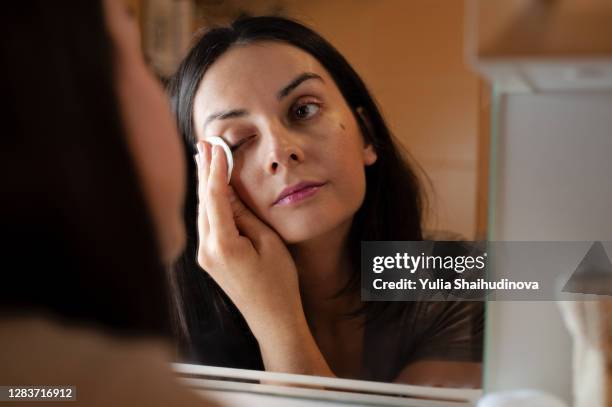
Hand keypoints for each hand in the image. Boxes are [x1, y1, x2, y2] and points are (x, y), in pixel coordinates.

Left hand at [194, 141, 304, 337]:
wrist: (272, 320)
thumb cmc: (278, 283)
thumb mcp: (269, 243)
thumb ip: (245, 215)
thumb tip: (228, 191)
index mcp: (223, 245)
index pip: (215, 196)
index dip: (216, 168)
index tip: (217, 145)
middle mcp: (207, 250)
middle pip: (203, 201)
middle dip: (204, 171)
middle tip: (204, 142)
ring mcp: (206, 256)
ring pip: (203, 212)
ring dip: (205, 185)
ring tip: (205, 158)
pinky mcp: (210, 260)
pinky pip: (207, 224)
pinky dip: (209, 202)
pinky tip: (211, 189)